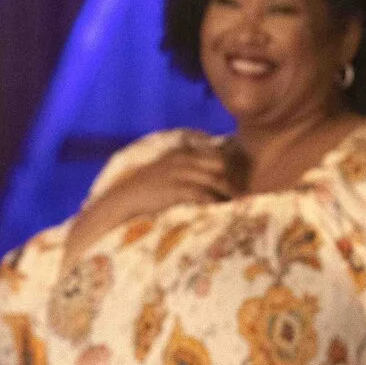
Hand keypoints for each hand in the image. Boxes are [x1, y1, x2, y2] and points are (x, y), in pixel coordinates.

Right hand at [103, 141, 236, 220]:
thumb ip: (185, 168)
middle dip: (232, 182)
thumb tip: (209, 177)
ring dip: (227, 195)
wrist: (125, 199)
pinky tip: (218, 211)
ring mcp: (180, 174)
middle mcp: (183, 160)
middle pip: (221, 168)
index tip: (233, 185)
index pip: (216, 157)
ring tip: (235, 206)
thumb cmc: (146, 188)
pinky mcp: (177, 190)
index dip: (228, 171)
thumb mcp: (165, 170)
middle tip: (240, 196)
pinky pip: (204, 195)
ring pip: (216, 181)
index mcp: (181, 154)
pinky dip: (214, 203)